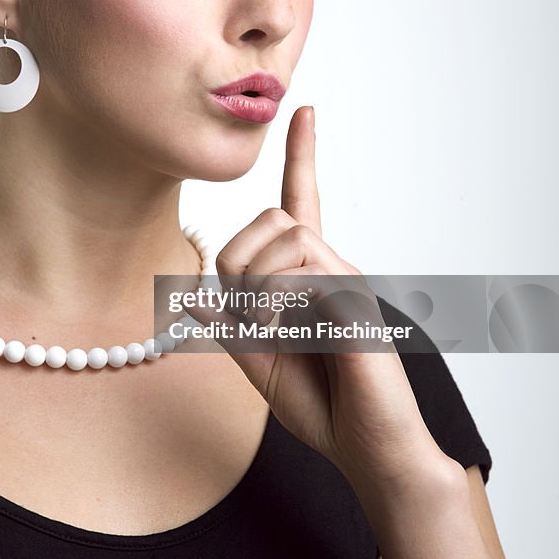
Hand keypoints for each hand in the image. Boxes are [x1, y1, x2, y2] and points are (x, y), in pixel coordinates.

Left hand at [211, 106, 450, 499]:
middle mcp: (330, 266)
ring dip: (257, 284)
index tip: (304, 109)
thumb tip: (191, 298)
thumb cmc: (320, 404)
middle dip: (239, 262)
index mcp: (307, 275)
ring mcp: (346, 279)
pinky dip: (275, 302)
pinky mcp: (355, 298)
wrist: (367, 448)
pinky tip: (287, 333)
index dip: (302, 153)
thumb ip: (230, 326)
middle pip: (270, 219)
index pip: (302, 200)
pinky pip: (302, 271)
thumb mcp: (257, 362)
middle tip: (250, 318)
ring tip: (271, 329)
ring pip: (285, 236)